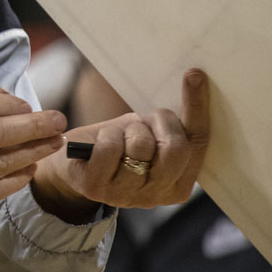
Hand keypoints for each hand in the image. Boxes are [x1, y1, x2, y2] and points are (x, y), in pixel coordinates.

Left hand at [33, 68, 209, 219]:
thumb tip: (192, 81)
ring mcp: (126, 195)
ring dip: (128, 130)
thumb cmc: (119, 144)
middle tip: (144, 119)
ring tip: (119, 136)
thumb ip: (171, 126)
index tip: (194, 74)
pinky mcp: (96, 187)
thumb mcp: (150, 133)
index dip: (197, 108)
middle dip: (160, 122)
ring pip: (142, 146)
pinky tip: (100, 143)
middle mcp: (157, 196)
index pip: (197, 144)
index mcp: (179, 185)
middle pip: (176, 149)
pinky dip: (107, 135)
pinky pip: (111, 149)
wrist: (74, 162)